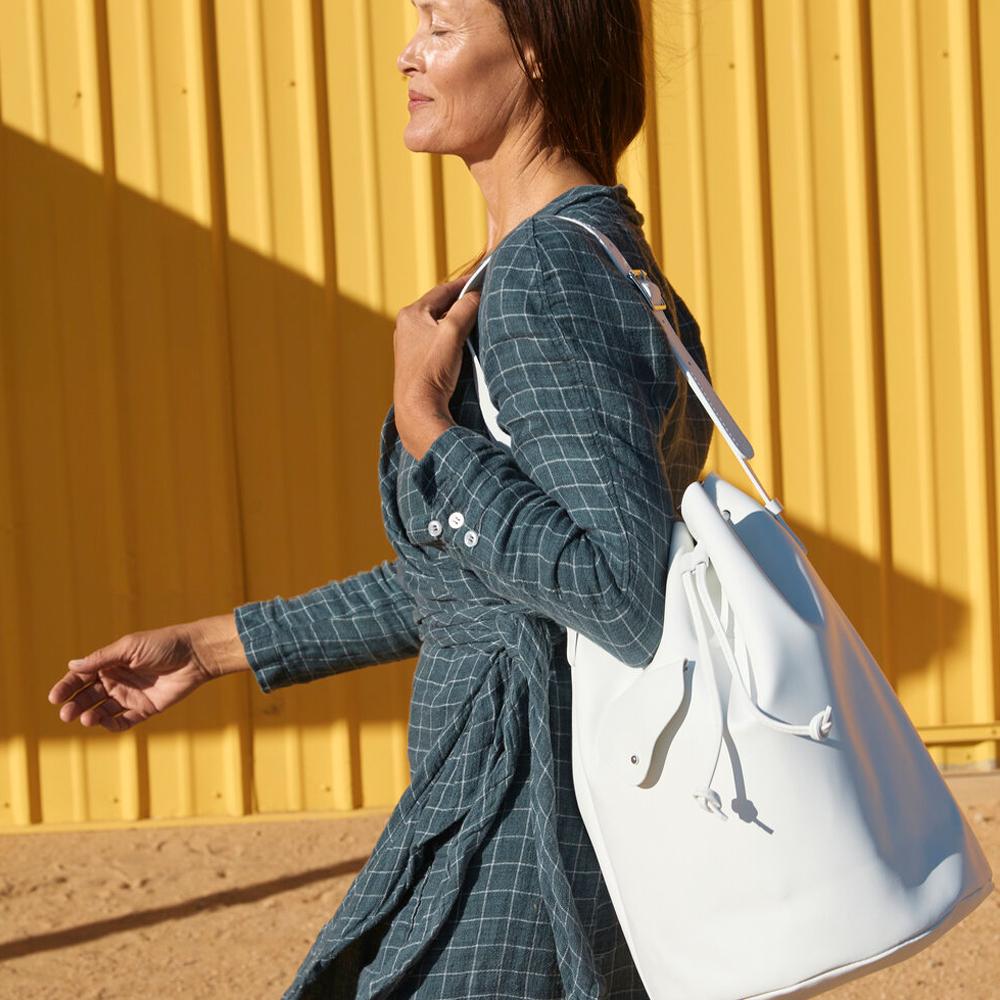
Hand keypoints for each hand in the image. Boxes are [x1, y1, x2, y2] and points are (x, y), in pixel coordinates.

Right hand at [47, 624, 214, 732]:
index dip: (67, 687)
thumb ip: (101, 659)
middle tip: (66, 713)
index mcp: (111, 663)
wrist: (195, 655)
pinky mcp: (146, 708)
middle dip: (75, 706)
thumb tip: (72, 665)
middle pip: (89, 697)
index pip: (82, 677)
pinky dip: (113, 725)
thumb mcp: (129, 647)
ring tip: (87, 719)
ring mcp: (131, 695)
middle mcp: (118, 680)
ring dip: (92, 717)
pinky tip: (105, 723)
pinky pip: (125, 721)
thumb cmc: (163, 644)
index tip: (54, 697)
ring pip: (104, 711)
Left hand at [393, 275, 480, 452]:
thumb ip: (465, 308)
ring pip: (439, 324)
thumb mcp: (452, 333)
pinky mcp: (416, 360)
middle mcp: (406, 326)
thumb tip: (477, 294)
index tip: (483, 278)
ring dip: (457, 321)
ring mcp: (410, 344)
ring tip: (477, 318)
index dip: (465, 284)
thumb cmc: (431, 371)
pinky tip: (464, 342)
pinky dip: (451, 336)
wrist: (419, 408)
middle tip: (483, 298)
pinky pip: (437, 340)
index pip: (443, 290)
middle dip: (462, 302)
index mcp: (411, 314)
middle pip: (440, 306)